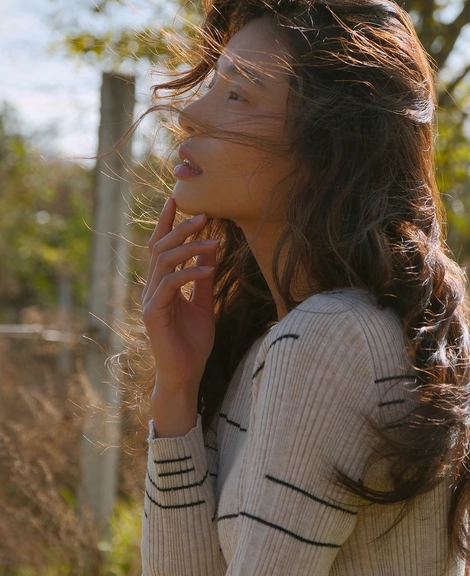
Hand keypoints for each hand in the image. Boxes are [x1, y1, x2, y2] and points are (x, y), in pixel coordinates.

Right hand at [142, 198, 218, 397]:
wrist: (186, 375)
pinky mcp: (153, 314)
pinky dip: (190, 273)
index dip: (166, 223)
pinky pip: (170, 285)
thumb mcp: (203, 304)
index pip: (160, 247)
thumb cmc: (193, 343)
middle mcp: (151, 289)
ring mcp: (150, 300)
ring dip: (190, 247)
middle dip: (181, 229)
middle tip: (203, 213)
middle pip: (161, 249)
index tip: (176, 200)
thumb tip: (209, 250)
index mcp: (161, 285)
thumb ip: (203, 279)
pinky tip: (209, 269)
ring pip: (164, 262)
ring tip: (213, 239)